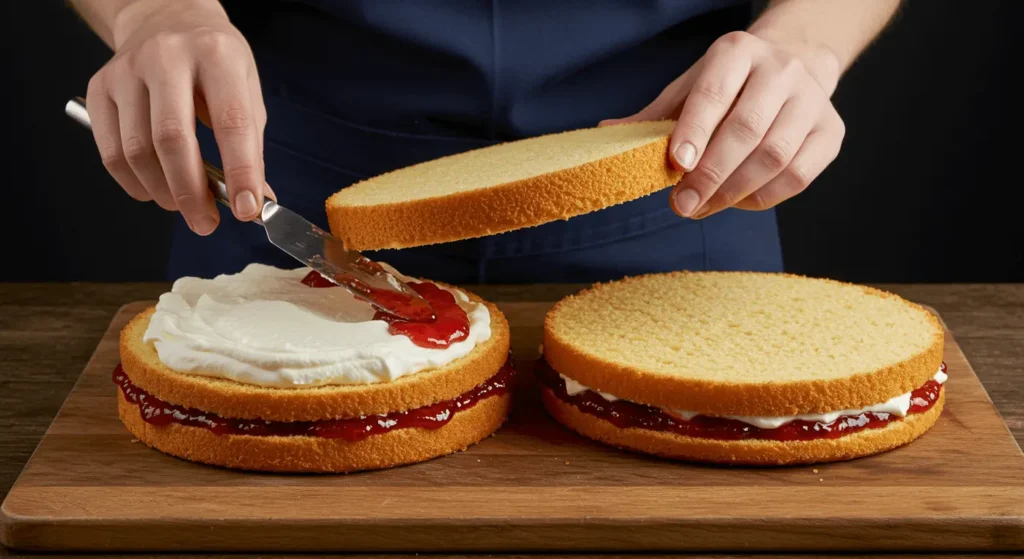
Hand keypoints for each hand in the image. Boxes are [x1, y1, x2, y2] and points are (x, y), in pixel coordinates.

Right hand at [85, 0, 271, 234]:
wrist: (166, 17)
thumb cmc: (214, 61)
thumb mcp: (246, 89)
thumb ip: (251, 145)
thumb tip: (254, 200)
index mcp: (216, 56)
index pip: (231, 123)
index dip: (241, 172)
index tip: (247, 210)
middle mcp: (166, 57)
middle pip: (172, 139)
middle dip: (192, 193)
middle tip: (206, 223)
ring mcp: (126, 71)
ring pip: (137, 151)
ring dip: (163, 192)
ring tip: (185, 206)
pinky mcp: (99, 88)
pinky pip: (111, 152)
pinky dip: (135, 184)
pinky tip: (156, 190)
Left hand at [602, 31, 844, 218]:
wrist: (794, 67)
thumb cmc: (728, 86)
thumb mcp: (688, 89)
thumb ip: (654, 116)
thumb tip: (605, 133)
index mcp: (737, 52)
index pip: (714, 93)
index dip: (694, 131)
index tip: (675, 165)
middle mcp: (781, 70)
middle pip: (746, 130)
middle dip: (710, 175)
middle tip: (682, 204)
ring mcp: (812, 100)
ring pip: (775, 157)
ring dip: (734, 192)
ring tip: (704, 207)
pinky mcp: (832, 131)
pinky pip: (799, 175)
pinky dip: (764, 197)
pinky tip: (738, 201)